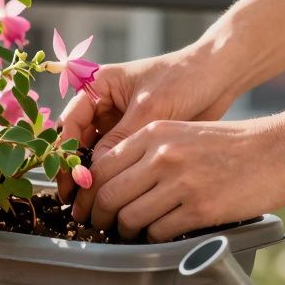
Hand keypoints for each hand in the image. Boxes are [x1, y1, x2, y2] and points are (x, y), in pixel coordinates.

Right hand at [56, 47, 236, 202]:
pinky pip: (117, 162)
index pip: (71, 123)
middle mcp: (102, 106)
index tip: (71, 180)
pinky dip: (114, 179)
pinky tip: (112, 198)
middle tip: (74, 202)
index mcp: (98, 87)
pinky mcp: (135, 139)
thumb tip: (93, 173)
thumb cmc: (184, 78)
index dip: (66, 152)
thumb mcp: (150, 108)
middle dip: (75, 171)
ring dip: (93, 179)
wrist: (219, 78)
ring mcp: (118, 123)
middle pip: (77, 143)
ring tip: (91, 206)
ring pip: (95, 156)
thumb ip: (120, 138)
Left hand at [76, 116, 284, 241]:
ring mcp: (181, 182)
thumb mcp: (183, 132)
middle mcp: (162, 155)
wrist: (281, 149)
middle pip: (108, 195)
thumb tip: (114, 181)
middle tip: (98, 227)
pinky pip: (159, 232)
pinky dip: (153, 239)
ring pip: (130, 217)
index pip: (101, 167)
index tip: (84, 206)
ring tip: (128, 234)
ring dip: (124, 232)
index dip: (86, 193)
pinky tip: (157, 236)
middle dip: (97, 217)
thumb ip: (149, 150)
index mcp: (154, 132)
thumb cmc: (232, 143)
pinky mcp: (200, 208)